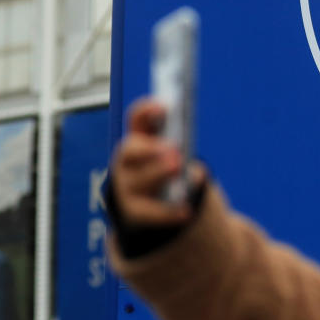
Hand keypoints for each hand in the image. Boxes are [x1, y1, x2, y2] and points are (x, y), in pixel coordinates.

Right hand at [111, 99, 205, 226]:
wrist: (158, 205)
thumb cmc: (171, 173)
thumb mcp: (176, 158)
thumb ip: (182, 154)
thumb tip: (192, 166)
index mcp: (140, 140)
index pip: (137, 119)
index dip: (147, 110)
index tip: (165, 106)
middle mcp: (127, 162)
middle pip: (131, 150)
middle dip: (151, 148)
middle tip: (174, 149)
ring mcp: (127, 187)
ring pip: (139, 181)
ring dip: (158, 173)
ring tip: (178, 168)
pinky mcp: (134, 213)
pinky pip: (149, 213)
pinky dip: (168, 212)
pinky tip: (186, 211)